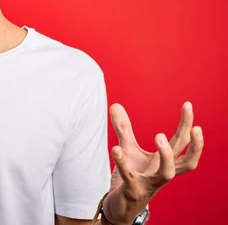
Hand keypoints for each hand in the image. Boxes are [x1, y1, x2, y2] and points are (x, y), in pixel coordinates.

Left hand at [103, 101, 203, 224]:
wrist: (120, 206)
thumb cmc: (130, 178)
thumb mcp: (128, 150)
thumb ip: (123, 129)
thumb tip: (115, 105)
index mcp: (164, 163)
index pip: (181, 143)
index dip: (187, 125)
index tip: (188, 104)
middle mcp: (162, 174)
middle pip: (186, 161)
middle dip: (194, 145)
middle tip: (195, 127)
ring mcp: (149, 184)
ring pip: (167, 173)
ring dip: (166, 155)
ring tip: (158, 135)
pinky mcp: (132, 191)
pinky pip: (130, 176)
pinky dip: (123, 162)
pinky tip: (115, 148)